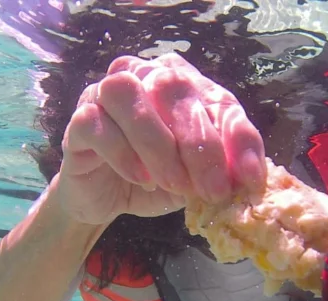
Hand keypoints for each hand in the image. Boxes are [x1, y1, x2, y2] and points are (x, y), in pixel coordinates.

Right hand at [54, 53, 266, 224]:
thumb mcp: (196, 178)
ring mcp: (105, 92)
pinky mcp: (79, 119)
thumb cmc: (157, 179)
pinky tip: (140, 179)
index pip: (219, 99)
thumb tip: (247, 180)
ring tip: (172, 183)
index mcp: (184, 83)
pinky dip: (123, 153)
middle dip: (199, 144)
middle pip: (173, 87)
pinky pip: (96, 123)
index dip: (238, 140)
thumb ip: (221, 170)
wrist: (107, 199)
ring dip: (157, 142)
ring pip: (128, 94)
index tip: (248, 181)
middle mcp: (144, 75)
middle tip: (211, 190)